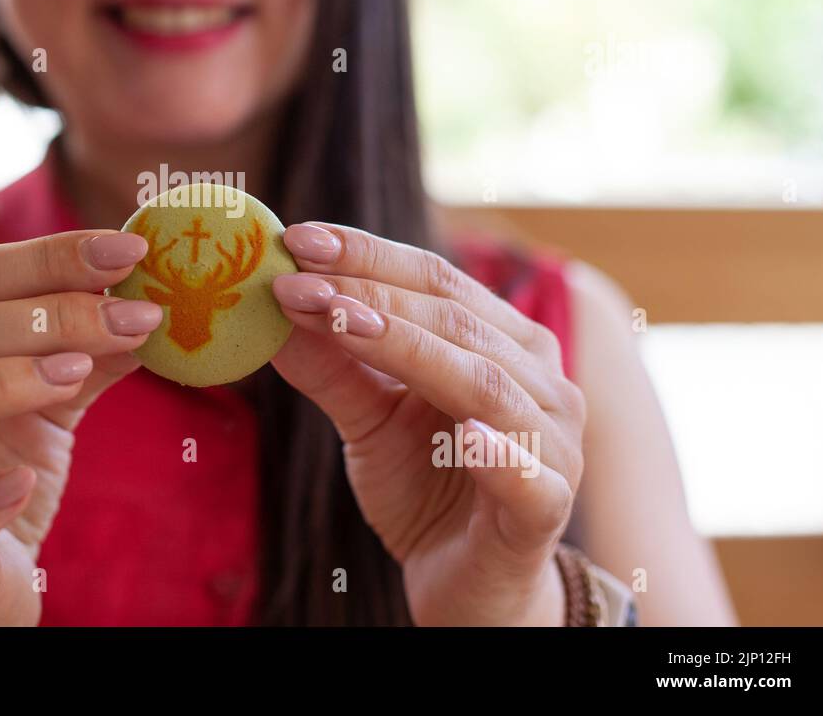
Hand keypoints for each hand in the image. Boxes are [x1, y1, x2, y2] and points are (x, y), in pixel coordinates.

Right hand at [0, 229, 161, 625]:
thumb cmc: (2, 481)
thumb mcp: (51, 408)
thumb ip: (86, 357)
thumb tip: (143, 309)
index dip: (48, 257)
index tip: (130, 250)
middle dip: (51, 314)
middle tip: (134, 315)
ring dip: (5, 383)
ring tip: (79, 373)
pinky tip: (26, 482)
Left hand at [269, 222, 585, 625]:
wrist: (469, 584)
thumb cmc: (423, 485)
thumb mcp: (366, 419)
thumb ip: (330, 365)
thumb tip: (270, 309)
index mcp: (503, 341)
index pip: (435, 279)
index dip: (366, 255)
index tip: (296, 238)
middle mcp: (539, 379)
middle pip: (453, 319)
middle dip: (368, 292)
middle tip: (295, 278)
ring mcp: (551, 443)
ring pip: (482, 382)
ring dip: (406, 347)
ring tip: (337, 321)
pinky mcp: (545, 509)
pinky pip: (524, 475)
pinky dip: (496, 451)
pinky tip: (463, 431)